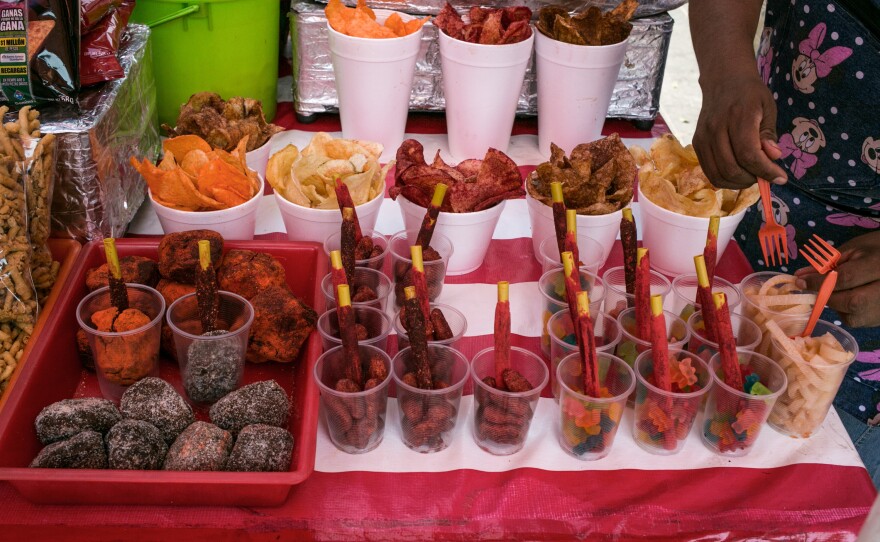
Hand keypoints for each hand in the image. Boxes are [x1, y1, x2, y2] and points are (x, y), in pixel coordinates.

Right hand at [693, 74, 788, 188]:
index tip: (780, 178)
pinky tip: (738, 173)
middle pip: (732, 168)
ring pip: (718, 175)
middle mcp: (716, 129)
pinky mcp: (697, 144)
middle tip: (765, 175)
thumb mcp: (768, 108)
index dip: (765, 171)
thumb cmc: (750, 94)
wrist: (723, 80)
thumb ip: (769, 134)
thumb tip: (774, 156)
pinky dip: (725, 179)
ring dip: (738, 183)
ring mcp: (703, 138)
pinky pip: (710, 172)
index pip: (749, 154)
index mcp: (738, 117)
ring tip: (751, 175)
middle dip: (752, 179)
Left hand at [795, 231, 879, 327]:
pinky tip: (854, 297)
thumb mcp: (854, 249)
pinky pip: (861, 320)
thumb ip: (827, 263)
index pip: (845, 278)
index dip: (819, 282)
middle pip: (851, 302)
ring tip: (842, 290)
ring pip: (854, 316)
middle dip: (828, 296)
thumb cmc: (878, 249)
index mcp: (878, 266)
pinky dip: (849, 312)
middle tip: (819, 288)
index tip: (799, 281)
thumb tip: (800, 276)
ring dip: (838, 306)